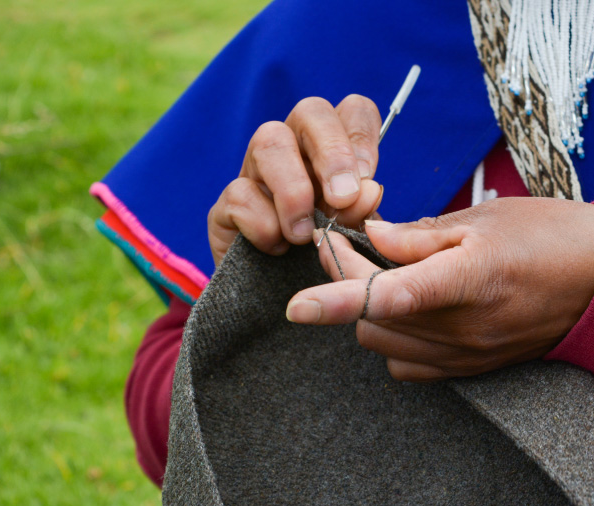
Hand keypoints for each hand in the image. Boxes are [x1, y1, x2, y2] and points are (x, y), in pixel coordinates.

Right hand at [207, 95, 384, 265]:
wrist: (289, 306)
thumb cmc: (328, 261)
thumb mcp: (354, 236)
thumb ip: (361, 212)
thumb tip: (367, 189)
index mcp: (334, 151)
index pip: (352, 112)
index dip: (361, 135)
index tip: (368, 178)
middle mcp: (296, 150)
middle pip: (311, 111)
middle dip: (332, 152)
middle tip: (342, 198)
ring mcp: (256, 173)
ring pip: (269, 140)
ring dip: (294, 189)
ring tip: (304, 234)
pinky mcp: (225, 206)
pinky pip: (239, 193)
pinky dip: (263, 224)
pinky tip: (276, 249)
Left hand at [286, 197, 593, 381]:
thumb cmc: (550, 235)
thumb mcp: (485, 219)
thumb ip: (419, 235)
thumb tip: (371, 235)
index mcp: (469, 279)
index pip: (391, 296)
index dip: (340, 300)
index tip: (298, 306)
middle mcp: (465, 329)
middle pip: (373, 320)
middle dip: (349, 281)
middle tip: (351, 243)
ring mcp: (468, 356)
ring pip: (384, 344)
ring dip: (369, 310)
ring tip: (383, 271)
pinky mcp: (472, 369)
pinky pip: (409, 364)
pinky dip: (394, 335)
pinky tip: (410, 306)